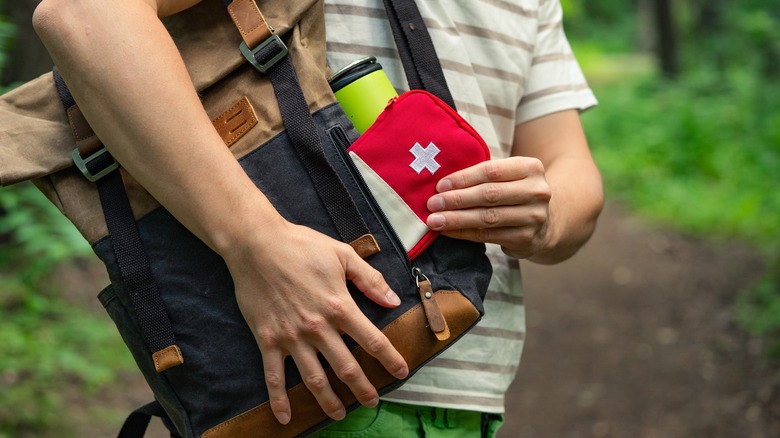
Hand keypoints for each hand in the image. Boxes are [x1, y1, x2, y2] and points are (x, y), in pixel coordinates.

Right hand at [224, 220, 408, 424]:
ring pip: (314, 379)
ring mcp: (292, 337)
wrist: (256, 245)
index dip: (390, 359)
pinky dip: (279, 399)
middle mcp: (318, 327)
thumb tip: (393, 300)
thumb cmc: (301, 246)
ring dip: (329, 401)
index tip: (402, 372)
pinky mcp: (267, 340)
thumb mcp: (342, 254)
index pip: (372, 340)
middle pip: (346, 368)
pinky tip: (285, 417)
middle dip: (363, 389)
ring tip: (340, 415)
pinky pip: (274, 376)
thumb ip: (370, 279)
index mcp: (340, 306)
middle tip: (372, 402)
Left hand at [425, 156, 551, 258]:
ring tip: (434, 220)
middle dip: (456, 199)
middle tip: (432, 203)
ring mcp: (534, 217)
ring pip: (487, 217)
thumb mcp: (509, 176)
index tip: (440, 185)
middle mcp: (537, 191)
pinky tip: (447, 231)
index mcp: (531, 168)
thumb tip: (442, 184)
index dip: (463, 178)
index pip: (491, 171)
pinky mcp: (526, 239)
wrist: (545, 223)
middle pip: (489, 194)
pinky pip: (487, 236)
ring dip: (456, 219)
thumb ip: (484, 176)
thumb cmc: (514, 193)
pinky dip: (464, 233)